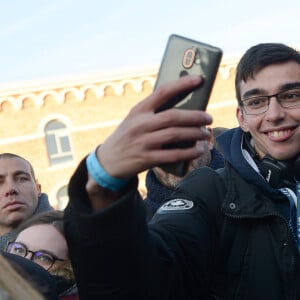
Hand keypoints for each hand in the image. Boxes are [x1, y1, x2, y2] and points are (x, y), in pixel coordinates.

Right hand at [97, 75, 212, 178]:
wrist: (108, 160)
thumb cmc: (127, 136)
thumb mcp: (135, 120)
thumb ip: (154, 113)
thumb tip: (185, 109)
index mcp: (138, 110)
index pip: (162, 92)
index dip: (182, 84)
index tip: (198, 79)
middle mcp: (140, 124)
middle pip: (173, 116)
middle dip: (195, 116)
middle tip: (208, 118)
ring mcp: (143, 142)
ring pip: (175, 134)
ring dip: (195, 133)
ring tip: (206, 133)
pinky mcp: (146, 159)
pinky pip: (172, 155)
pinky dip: (188, 152)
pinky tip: (198, 150)